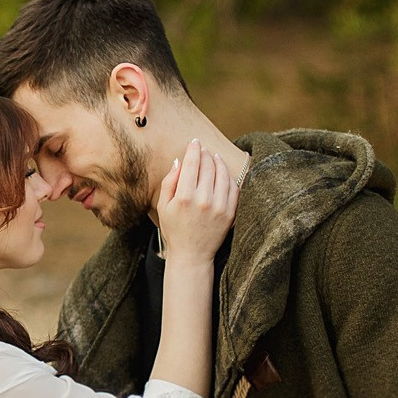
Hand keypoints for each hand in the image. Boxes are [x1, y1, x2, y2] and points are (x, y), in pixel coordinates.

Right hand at [156, 139, 237, 262]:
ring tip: (214, 157)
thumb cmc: (174, 230)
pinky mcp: (230, 212)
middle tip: (202, 149)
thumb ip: (169, 182)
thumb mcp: (163, 207)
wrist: (192, 255)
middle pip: (208, 166)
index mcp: (185, 197)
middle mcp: (204, 200)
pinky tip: (223, 172)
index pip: (192, 163)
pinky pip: (233, 187)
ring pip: (223, 173)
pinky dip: (229, 176)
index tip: (194, 142)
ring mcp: (219, 206)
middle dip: (205, 153)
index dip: (194, 149)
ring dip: (218, 162)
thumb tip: (178, 161)